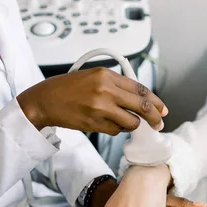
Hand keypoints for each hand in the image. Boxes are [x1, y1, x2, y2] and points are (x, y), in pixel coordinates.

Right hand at [17, 67, 167, 133]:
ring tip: (124, 123)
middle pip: (141, 106)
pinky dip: (115, 130)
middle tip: (158, 124)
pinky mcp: (94, 123)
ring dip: (132, 125)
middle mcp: (105, 90)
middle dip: (154, 117)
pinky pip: (115, 131)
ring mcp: (100, 107)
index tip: (162, 109)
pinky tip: (106, 124)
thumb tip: (139, 99)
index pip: (140, 88)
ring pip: (130, 122)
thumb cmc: (67, 89)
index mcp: (107, 75)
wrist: (45, 100)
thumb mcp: (93, 77)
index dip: (155, 101)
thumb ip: (115, 85)